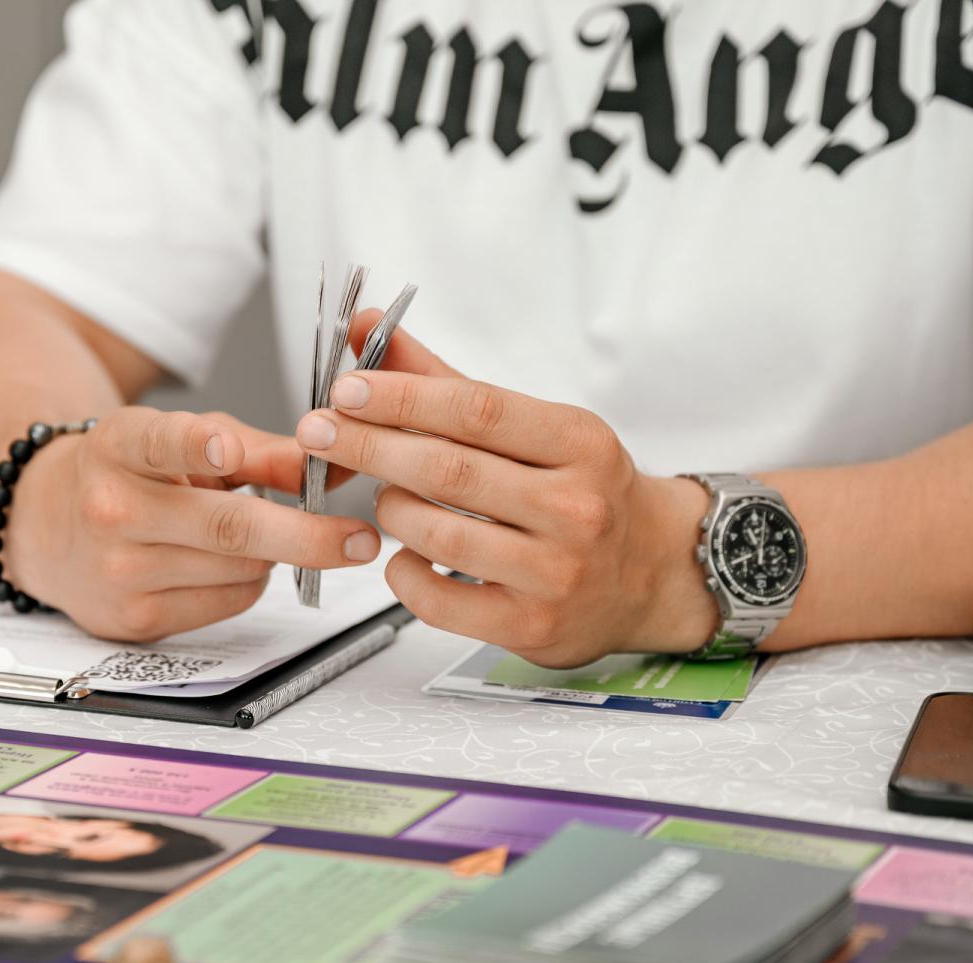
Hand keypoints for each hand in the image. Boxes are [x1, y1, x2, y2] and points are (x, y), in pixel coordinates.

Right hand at [2, 406, 379, 641]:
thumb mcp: (182, 441)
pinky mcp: (135, 620)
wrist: (47, 528)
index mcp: (120, 448)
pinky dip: (248, 583)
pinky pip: (229, 603)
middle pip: (226, 527)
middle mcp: (112, 510)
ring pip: (240, 569)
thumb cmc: (130, 475)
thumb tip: (330, 464)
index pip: (159, 444)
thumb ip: (258, 450)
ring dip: (272, 553)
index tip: (230, 448)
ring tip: (252, 532)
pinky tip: (222, 564)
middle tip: (360, 539)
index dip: (198, 446)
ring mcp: (120, 572)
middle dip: (305, 535)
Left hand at [295, 318, 716, 665]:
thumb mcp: (535, 427)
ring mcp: (556, 571)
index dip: (403, 397)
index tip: (347, 390)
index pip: (477, 409)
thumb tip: (368, 327)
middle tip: (319, 433)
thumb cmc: (583, 491)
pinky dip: (403, 573)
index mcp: (578, 442)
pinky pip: (438, 600)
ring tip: (386, 496)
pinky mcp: (532, 625)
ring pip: (438, 535)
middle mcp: (575, 506)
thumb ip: (444, 382)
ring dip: (392, 509)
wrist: (653, 573)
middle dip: (370, 446)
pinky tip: (403, 555)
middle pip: (449, 470)